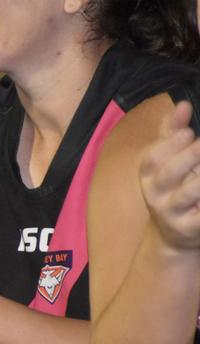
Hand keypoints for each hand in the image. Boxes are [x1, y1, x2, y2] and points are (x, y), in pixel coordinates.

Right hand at [141, 100, 199, 251]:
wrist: (174, 237)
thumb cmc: (175, 191)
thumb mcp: (168, 165)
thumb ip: (173, 135)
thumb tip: (182, 104)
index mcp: (150, 177)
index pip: (152, 159)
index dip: (168, 145)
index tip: (187, 132)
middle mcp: (156, 195)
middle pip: (167, 175)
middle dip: (186, 158)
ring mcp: (173, 214)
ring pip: (186, 195)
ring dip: (199, 183)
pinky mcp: (190, 229)